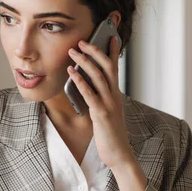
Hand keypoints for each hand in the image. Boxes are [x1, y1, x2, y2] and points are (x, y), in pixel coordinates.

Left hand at [67, 37, 132, 169]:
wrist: (119, 154)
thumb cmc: (111, 135)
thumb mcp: (107, 113)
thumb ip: (100, 100)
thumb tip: (87, 88)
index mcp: (116, 95)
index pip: (115, 68)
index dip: (113, 52)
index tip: (110, 36)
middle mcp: (114, 96)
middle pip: (107, 67)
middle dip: (95, 51)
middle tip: (82, 41)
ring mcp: (109, 104)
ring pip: (98, 76)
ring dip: (85, 61)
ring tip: (73, 51)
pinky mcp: (101, 114)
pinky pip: (90, 93)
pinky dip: (80, 81)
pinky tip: (72, 72)